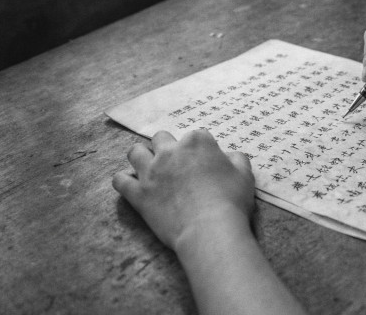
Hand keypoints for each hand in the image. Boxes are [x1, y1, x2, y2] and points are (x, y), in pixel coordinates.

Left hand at [112, 129, 254, 249]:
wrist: (209, 229)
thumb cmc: (231, 201)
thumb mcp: (245, 175)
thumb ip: (237, 160)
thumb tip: (230, 156)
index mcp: (197, 142)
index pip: (196, 135)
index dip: (201, 149)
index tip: (204, 161)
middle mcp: (170, 151)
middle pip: (161, 138)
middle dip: (168, 147)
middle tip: (176, 164)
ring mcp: (151, 171)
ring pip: (135, 152)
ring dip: (142, 157)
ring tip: (149, 169)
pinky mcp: (138, 193)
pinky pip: (120, 181)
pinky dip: (124, 181)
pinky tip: (132, 186)